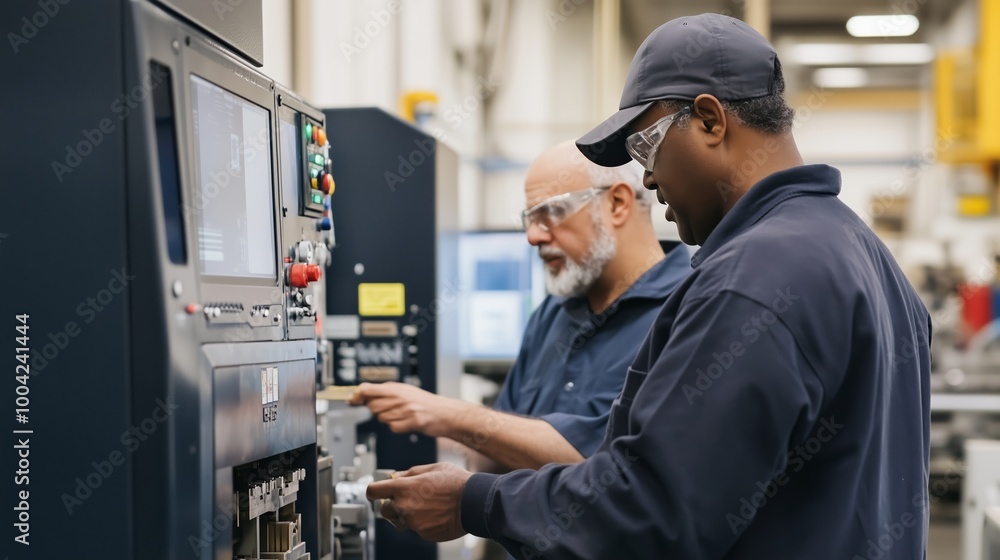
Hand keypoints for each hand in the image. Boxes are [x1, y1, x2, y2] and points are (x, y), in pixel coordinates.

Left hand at [349, 382, 464, 437]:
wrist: (444, 413)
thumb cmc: (424, 403)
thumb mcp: (405, 390)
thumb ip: (385, 391)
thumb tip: (362, 393)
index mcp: (397, 388)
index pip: (368, 389)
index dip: (357, 395)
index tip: (352, 399)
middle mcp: (400, 397)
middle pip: (373, 406)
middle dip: (377, 410)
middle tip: (389, 408)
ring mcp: (405, 410)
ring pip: (382, 418)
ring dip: (388, 419)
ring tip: (402, 415)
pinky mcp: (411, 423)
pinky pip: (393, 428)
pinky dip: (398, 427)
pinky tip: (407, 422)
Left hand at [366, 463, 471, 541]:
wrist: (474, 502)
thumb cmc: (456, 483)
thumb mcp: (432, 468)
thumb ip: (410, 473)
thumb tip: (397, 476)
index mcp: (404, 488)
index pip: (373, 491)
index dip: (374, 490)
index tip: (376, 491)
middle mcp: (404, 507)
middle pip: (384, 509)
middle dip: (391, 504)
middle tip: (405, 498)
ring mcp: (413, 523)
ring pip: (400, 521)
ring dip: (406, 514)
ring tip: (425, 506)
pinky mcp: (424, 534)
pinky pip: (416, 528)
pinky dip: (422, 522)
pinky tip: (435, 514)